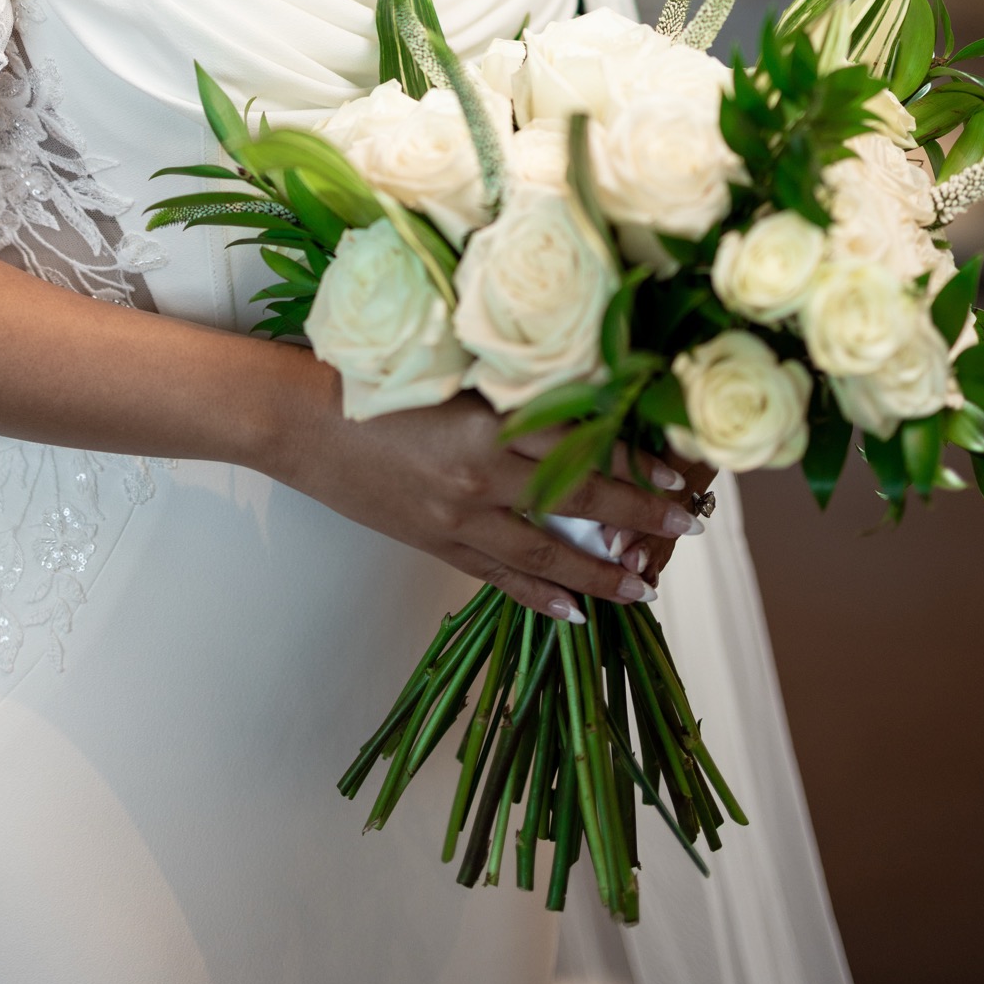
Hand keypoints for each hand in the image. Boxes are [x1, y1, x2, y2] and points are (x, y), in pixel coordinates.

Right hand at [267, 362, 703, 621]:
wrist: (296, 417)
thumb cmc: (367, 376)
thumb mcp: (448, 372)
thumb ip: (508, 392)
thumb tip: (577, 403)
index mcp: (487, 420)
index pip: (581, 445)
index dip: (635, 463)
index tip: (678, 475)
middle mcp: (480, 474)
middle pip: (578, 502)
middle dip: (639, 518)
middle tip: (686, 531)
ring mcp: (456, 516)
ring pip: (545, 552)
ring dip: (599, 573)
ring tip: (644, 587)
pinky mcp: (432, 541)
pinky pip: (496, 575)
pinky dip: (536, 594)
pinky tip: (570, 611)